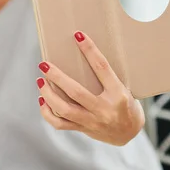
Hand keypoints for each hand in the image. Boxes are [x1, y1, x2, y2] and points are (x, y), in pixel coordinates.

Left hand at [36, 31, 144, 145]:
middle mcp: (105, 109)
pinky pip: (60, 123)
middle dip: (57, 77)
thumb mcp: (123, 88)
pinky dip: (47, 112)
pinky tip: (42, 100)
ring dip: (48, 94)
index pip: (102, 68)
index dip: (90, 50)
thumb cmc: (125, 104)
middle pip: (76, 92)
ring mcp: (93, 121)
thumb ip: (105, 77)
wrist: (130, 133)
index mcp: (118, 94)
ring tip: (40, 80)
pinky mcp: (83, 129)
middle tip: (43, 64)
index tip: (78, 35)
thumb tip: (79, 54)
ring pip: (64, 109)